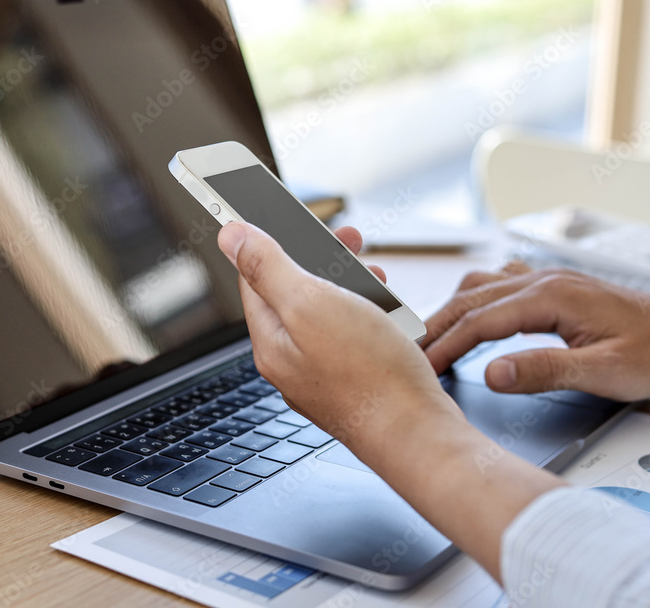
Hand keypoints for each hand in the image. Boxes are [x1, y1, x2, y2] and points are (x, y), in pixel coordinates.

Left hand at [216, 223, 564, 580]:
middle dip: (321, 259)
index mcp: (271, 340)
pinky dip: (368, 315)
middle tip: (350, 237)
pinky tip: (387, 313)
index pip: (255, 278)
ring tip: (376, 274)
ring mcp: (322, 375)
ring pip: (327, 314)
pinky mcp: (353, 384)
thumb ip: (269, 268)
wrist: (418, 435)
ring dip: (349, 285)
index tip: (281, 214)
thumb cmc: (370, 374)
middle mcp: (290, 361)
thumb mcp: (311, 304)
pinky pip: (352, 336)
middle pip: (294, 293)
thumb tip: (231, 236)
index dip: (270, 240)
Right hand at [422, 265, 649, 400]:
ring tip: (432, 338)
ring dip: (452, 310)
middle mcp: (544, 280)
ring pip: (480, 287)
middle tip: (411, 353)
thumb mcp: (602, 372)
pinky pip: (498, 284)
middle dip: (436, 326)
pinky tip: (470, 315)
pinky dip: (473, 300)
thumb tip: (492, 373)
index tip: (423, 366)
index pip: (481, 320)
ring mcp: (547, 279)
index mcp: (551, 297)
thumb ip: (544, 371)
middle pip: (471, 299)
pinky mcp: (552, 287)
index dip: (447, 344)